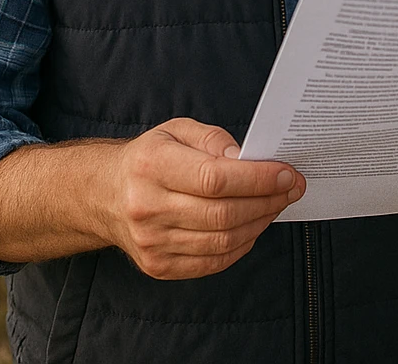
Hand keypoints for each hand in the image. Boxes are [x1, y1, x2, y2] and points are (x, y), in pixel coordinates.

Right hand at [105, 118, 304, 279]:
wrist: (104, 195)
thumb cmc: (150, 157)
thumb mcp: (177, 130)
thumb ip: (214, 139)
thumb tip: (247, 158)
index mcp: (152, 165)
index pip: (215, 178)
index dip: (258, 178)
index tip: (287, 173)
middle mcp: (147, 207)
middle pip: (223, 214)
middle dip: (268, 201)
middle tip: (293, 188)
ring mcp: (151, 242)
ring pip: (222, 241)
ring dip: (260, 222)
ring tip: (277, 203)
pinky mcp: (158, 266)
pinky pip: (212, 262)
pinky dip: (242, 245)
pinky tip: (254, 224)